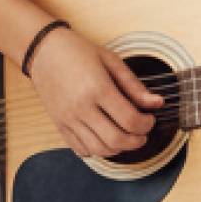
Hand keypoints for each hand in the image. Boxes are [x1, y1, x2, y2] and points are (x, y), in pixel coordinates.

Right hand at [26, 29, 163, 159]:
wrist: (43, 50)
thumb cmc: (77, 51)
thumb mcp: (111, 61)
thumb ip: (134, 86)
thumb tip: (157, 103)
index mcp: (97, 88)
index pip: (129, 120)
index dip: (146, 124)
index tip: (150, 119)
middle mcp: (81, 107)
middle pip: (116, 140)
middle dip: (136, 141)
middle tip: (142, 133)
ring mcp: (68, 119)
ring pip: (98, 149)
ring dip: (118, 149)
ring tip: (125, 137)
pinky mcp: (59, 125)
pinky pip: (80, 149)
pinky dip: (96, 151)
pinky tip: (104, 139)